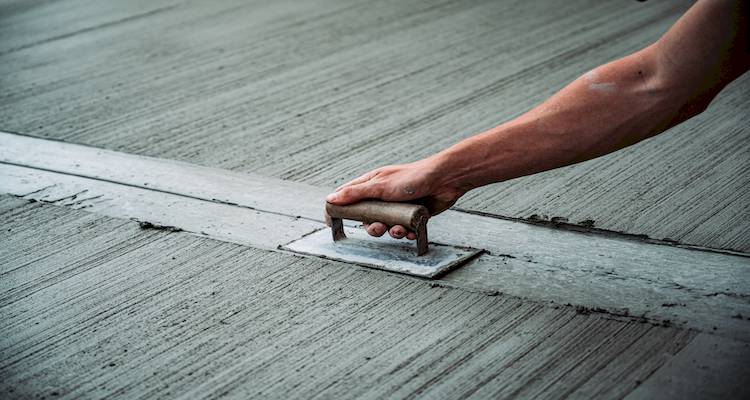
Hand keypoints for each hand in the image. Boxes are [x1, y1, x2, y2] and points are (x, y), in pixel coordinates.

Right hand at [325, 158, 464, 238]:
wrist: (444, 180)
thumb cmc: (412, 177)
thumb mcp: (380, 186)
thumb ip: (355, 194)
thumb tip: (331, 198)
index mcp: (371, 184)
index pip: (347, 196)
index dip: (337, 209)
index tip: (330, 222)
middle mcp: (382, 195)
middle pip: (366, 217)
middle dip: (371, 227)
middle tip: (378, 227)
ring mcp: (396, 206)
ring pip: (384, 226)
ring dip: (390, 232)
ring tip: (399, 229)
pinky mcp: (410, 215)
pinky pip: (402, 230)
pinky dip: (405, 233)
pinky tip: (410, 231)